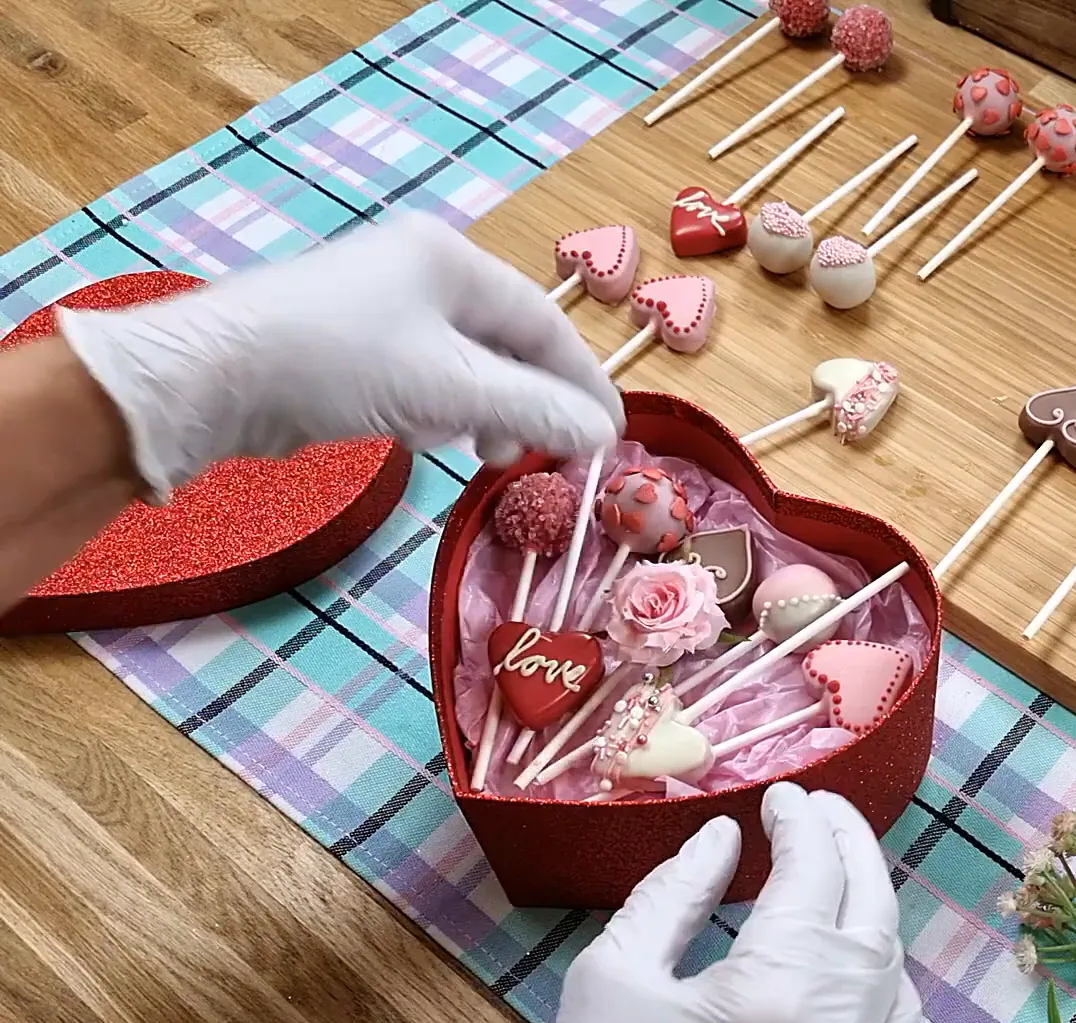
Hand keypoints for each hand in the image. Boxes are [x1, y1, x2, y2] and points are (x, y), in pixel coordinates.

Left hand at [59, 213, 622, 498]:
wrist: (209, 378)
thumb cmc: (337, 364)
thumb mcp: (451, 389)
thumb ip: (535, 409)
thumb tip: (604, 435)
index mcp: (451, 259)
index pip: (545, 323)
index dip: (582, 383)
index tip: (610, 438)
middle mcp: (419, 270)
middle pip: (506, 343)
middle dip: (529, 402)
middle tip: (544, 454)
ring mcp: (380, 305)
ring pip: (464, 365)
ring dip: (484, 412)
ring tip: (483, 453)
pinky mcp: (346, 344)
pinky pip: (420, 377)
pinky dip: (437, 410)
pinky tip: (423, 439)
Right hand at [546, 783, 921, 1022]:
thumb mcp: (611, 978)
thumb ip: (673, 895)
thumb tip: (724, 839)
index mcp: (772, 992)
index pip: (813, 874)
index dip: (801, 822)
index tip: (780, 796)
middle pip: (871, 907)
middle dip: (850, 844)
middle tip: (818, 810)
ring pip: (894, 960)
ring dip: (870, 900)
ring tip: (832, 864)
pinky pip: (897, 1019)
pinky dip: (884, 969)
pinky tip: (848, 948)